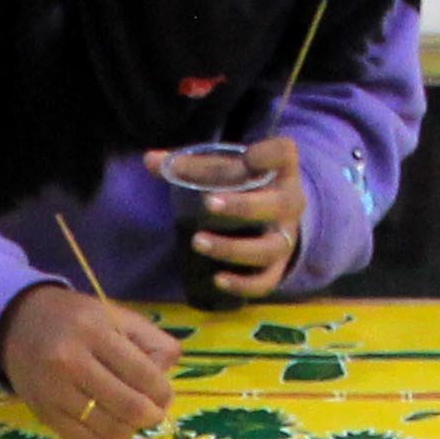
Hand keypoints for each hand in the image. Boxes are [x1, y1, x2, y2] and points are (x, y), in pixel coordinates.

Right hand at [0, 282, 179, 438]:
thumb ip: (150, 341)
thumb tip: (166, 376)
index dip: (162, 391)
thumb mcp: (116, 316)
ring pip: (108, 428)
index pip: (142, 373)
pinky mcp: (43, 413)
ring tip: (131, 419)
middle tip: (154, 414)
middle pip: (127, 405)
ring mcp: (54, 390)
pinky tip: (109, 427)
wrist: (18, 325)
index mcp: (94, 331)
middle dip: (151, 415)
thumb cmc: (77, 320)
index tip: (165, 396)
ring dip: (128, 430)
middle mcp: (70, 361)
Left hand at [185, 137, 305, 300]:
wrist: (274, 218)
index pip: (285, 153)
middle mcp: (290, 203)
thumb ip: (190, 165)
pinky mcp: (277, 267)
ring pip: (270, 248)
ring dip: (233, 248)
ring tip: (197, 241)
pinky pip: (266, 281)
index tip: (247, 157)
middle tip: (208, 203)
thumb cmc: (244, 186)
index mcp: (281, 171)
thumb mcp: (224, 170)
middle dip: (243, 206)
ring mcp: (286, 238)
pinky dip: (243, 284)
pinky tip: (216, 280)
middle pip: (279, 205)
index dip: (270, 155)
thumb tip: (149, 160)